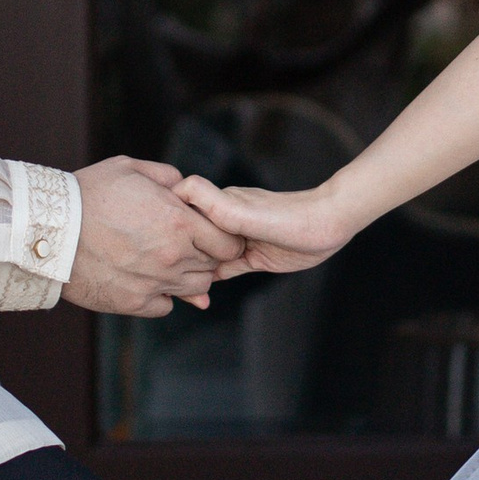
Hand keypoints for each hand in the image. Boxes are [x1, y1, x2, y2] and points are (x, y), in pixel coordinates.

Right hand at [64, 157, 246, 316]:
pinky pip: (165, 305)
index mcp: (179, 222)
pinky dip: (162, 295)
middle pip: (213, 266)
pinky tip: (147, 279)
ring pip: (194, 289)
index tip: (210, 232)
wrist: (49, 230)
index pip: (228, 242)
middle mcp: (173, 256)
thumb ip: (168, 177)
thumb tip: (185, 188)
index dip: (224, 237)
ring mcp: (155, 283)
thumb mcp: (130, 169)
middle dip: (205, 255)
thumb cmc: (88, 194)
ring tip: (164, 260)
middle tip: (184, 244)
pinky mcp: (134, 303)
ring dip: (187, 276)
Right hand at [173, 174, 356, 276]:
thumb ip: (213, 203)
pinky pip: (225, 269)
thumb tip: (179, 189)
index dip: (166, 218)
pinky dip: (211, 278)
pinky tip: (198, 289)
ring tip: (171, 284)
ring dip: (192, 268)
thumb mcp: (244, 211)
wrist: (328, 225)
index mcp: (219, 204)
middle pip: (191, 234)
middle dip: (175, 249)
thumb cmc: (289, 215)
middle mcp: (226, 220)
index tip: (149, 233)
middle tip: (155, 269)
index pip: (182, 207)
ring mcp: (238, 239)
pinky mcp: (252, 257)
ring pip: (206, 255)